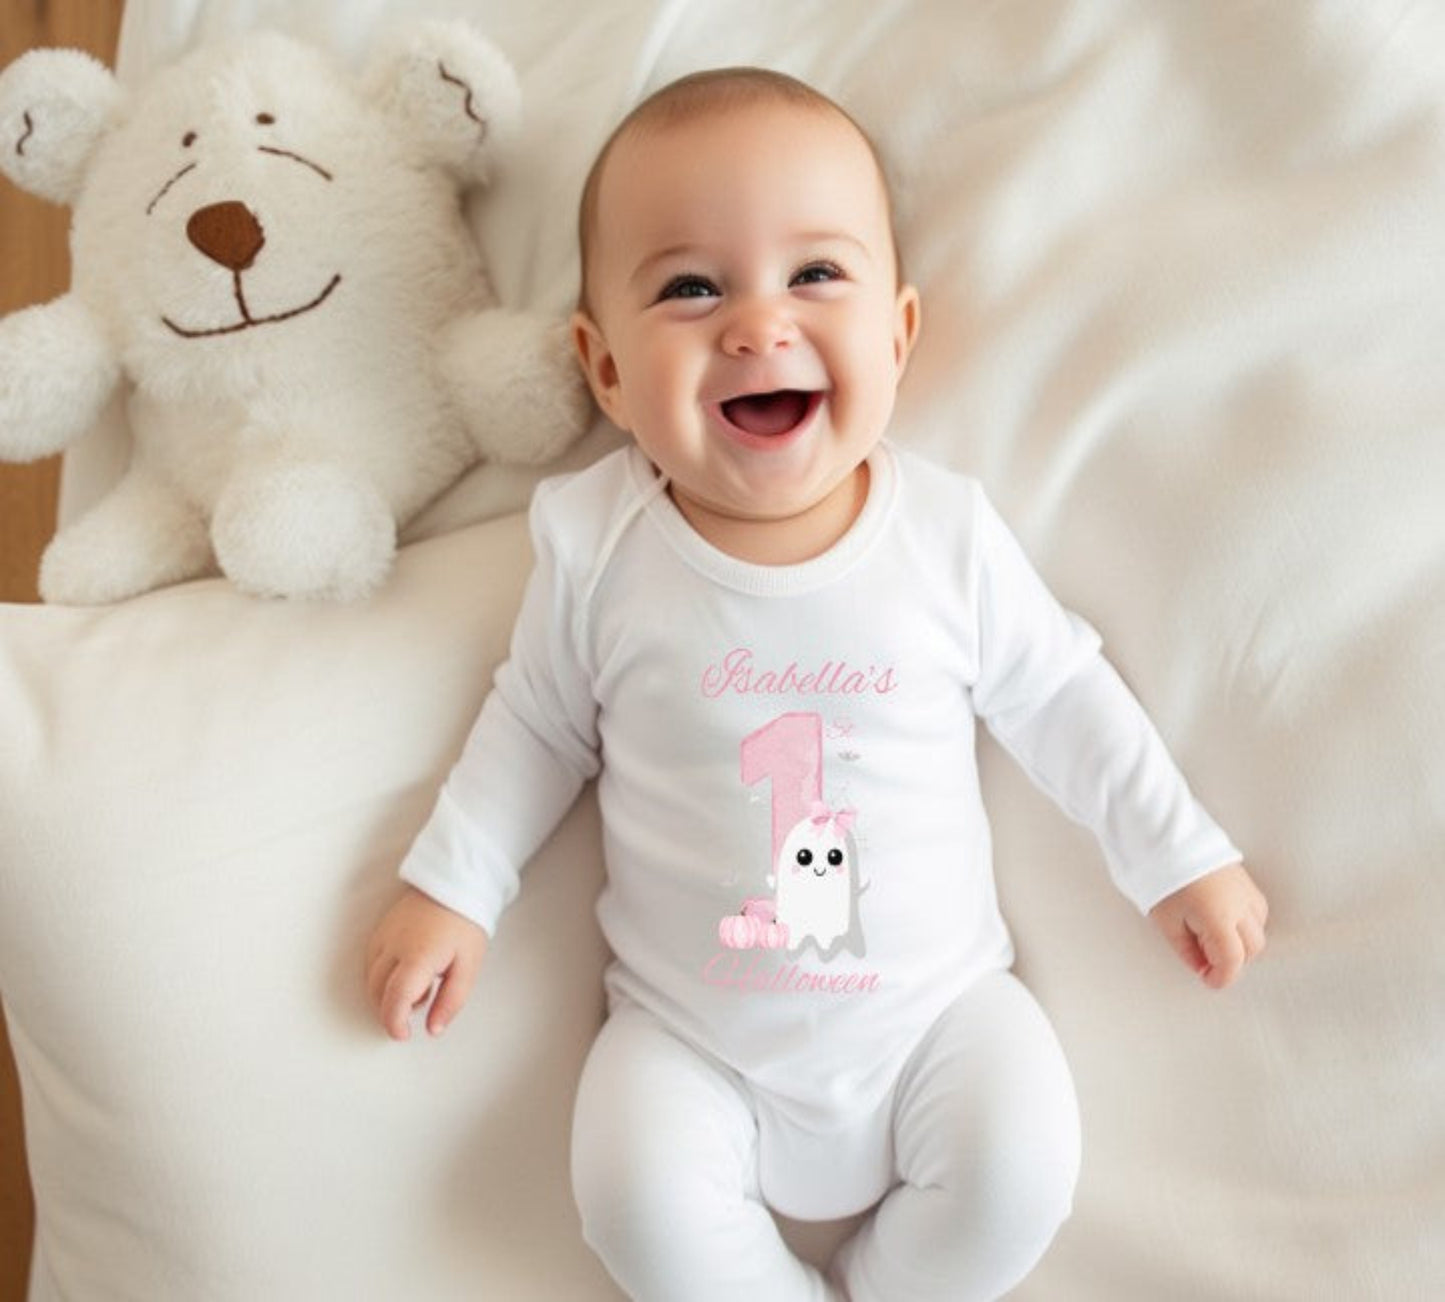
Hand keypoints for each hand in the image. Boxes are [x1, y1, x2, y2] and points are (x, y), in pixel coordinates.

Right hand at [366, 886, 488, 1039]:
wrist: (455, 883)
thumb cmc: (465, 924)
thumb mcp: (469, 966)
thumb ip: (451, 1001)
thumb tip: (433, 1029)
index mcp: (419, 956)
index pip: (395, 999)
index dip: (394, 1023)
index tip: (403, 1034)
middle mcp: (393, 946)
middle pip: (377, 993)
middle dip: (392, 1010)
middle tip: (422, 1004)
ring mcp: (383, 937)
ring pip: (370, 980)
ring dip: (387, 994)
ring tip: (420, 984)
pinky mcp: (379, 932)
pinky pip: (370, 964)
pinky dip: (382, 978)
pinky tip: (406, 972)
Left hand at [1149, 863, 1267, 989]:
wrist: (1164, 837)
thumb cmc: (1160, 875)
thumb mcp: (1166, 920)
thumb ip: (1187, 949)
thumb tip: (1200, 967)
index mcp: (1219, 918)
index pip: (1233, 960)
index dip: (1221, 977)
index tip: (1207, 980)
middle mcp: (1240, 905)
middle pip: (1252, 948)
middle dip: (1232, 960)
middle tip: (1205, 959)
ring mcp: (1246, 890)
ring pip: (1259, 929)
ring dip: (1242, 941)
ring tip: (1210, 936)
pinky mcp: (1245, 878)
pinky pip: (1257, 910)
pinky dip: (1246, 922)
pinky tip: (1223, 919)